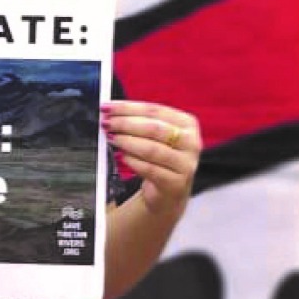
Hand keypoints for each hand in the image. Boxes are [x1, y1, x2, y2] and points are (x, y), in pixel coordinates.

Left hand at [100, 100, 200, 217]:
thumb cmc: (160, 158)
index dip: (128, 107)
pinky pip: (150, 169)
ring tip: (112, 139)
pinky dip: (133, 161)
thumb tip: (112, 111)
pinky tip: (123, 157)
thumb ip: (139, 122)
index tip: (108, 107)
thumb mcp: (156, 137)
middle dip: (125, 124)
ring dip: (127, 142)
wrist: (169, 191)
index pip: (155, 110)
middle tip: (107, 123)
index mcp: (187, 124)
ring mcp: (185, 164)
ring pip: (151, 149)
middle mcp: (191, 142)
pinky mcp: (176, 183)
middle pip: (154, 128)